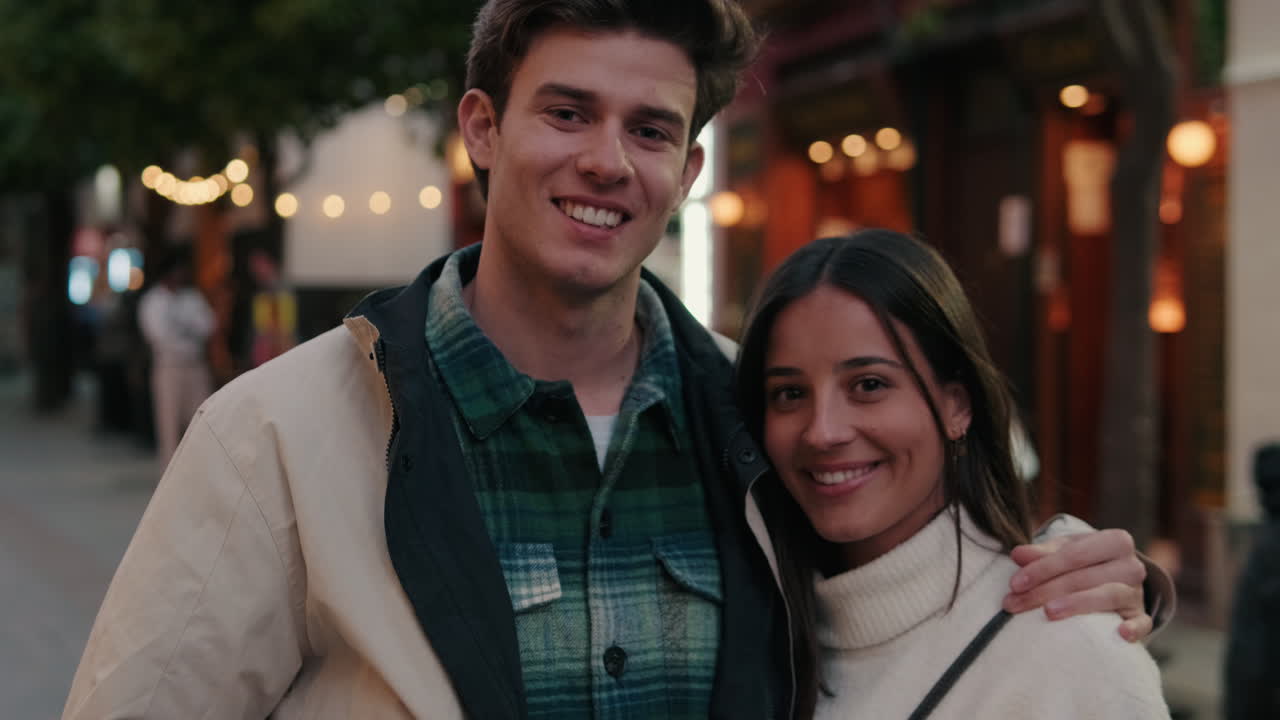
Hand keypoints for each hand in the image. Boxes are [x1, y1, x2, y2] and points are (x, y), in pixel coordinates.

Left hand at [1003, 529, 1151, 641]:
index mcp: (1115, 541)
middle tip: (1015, 603)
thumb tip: (1017, 554)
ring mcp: (1138, 592)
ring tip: (1048, 613)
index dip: (1041, 568)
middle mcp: (1131, 565)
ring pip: (1108, 596)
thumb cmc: (1083, 562)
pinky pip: (1142, 623)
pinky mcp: (1141, 616)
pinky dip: (1134, 629)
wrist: (1114, 578)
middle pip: (1084, 577)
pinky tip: (1120, 634)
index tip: (1014, 584)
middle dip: (1045, 590)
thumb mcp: (1064, 551)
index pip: (1074, 555)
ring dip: (1076, 604)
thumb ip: (1040, 553)